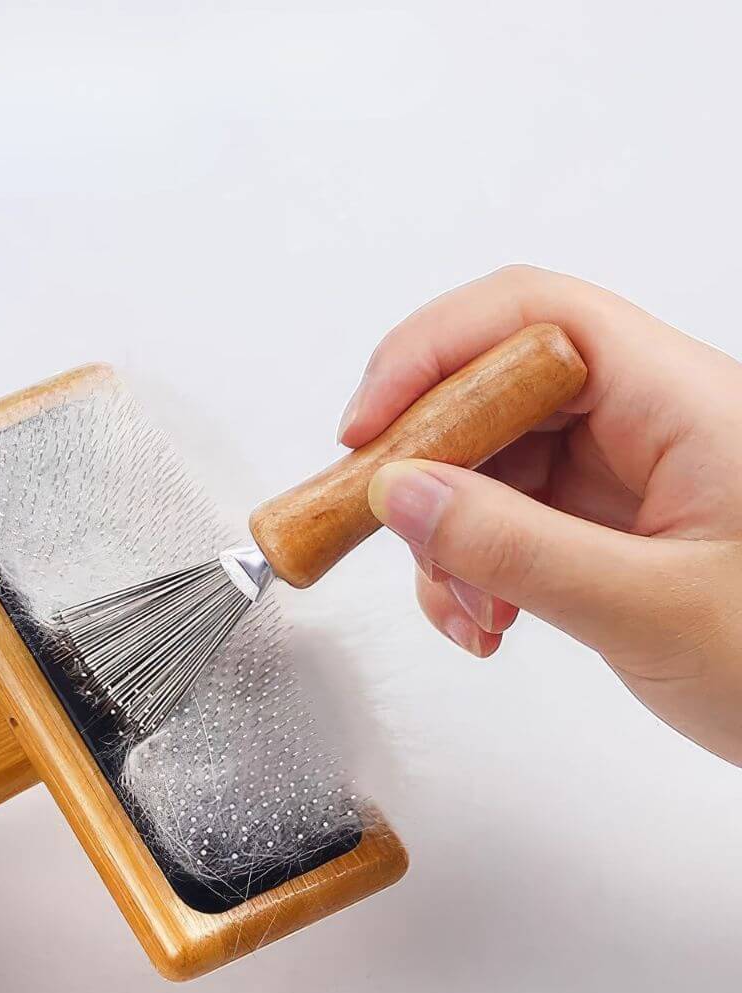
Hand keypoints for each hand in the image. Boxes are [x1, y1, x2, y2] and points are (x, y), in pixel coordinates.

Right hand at [339, 265, 741, 765]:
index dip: (432, 352)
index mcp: (680, 400)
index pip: (532, 317)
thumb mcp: (653, 609)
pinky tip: (484, 621)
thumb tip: (397, 493)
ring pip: (493, 463)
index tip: (366, 430)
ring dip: (448, 533)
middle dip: (426, 462)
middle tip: (381, 531)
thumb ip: (517, 548)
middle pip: (496, 390)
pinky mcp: (607, 526)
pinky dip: (475, 564)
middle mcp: (647, 421)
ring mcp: (624, 475)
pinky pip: (510, 518)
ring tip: (464, 612)